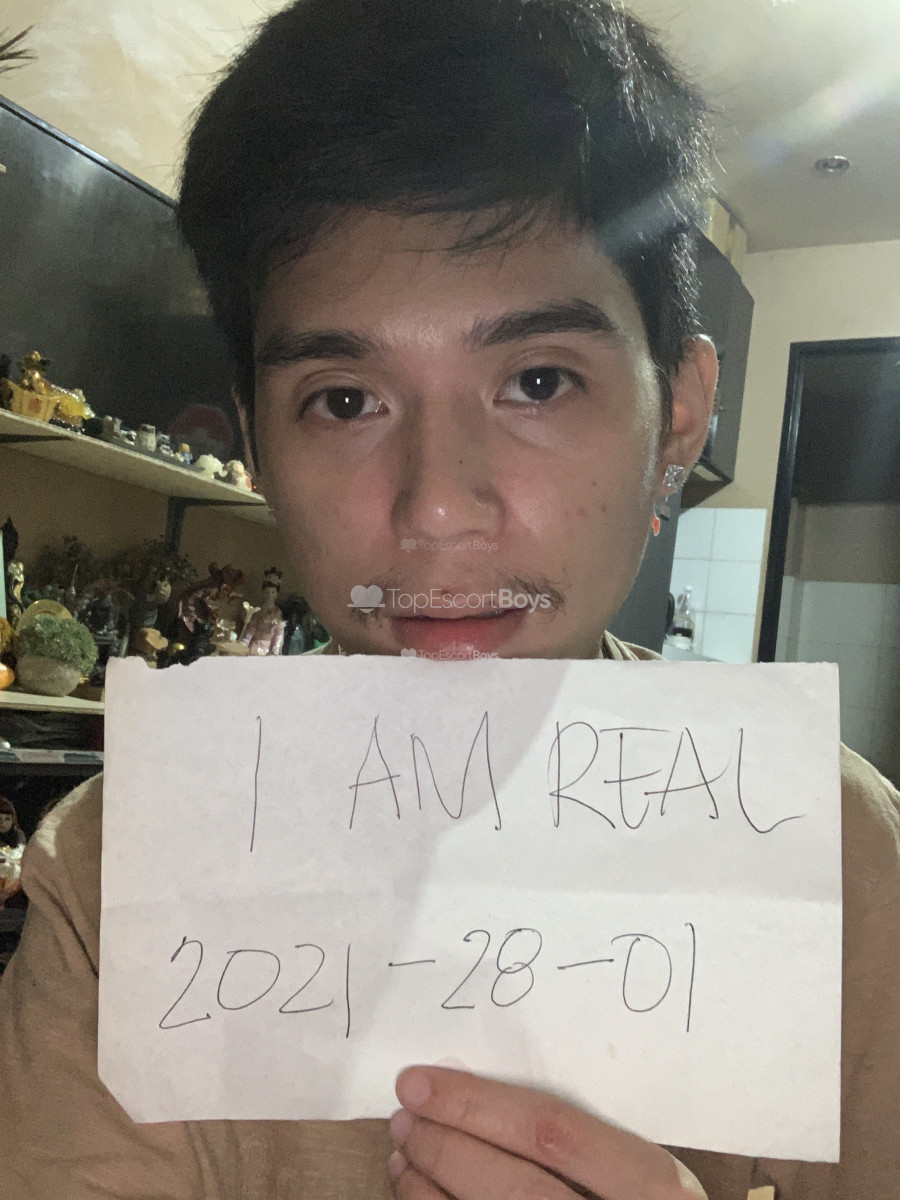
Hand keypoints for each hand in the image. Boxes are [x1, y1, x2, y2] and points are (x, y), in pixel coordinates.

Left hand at [387, 1066, 705, 1199]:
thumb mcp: (645, 1177)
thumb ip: (589, 1141)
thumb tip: (481, 1098)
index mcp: (650, 1189)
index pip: (550, 1132)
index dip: (476, 1104)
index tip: (420, 1082)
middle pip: (510, 1186)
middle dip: (445, 1145)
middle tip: (404, 1116)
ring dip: (427, 1191)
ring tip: (403, 1154)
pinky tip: (416, 1198)